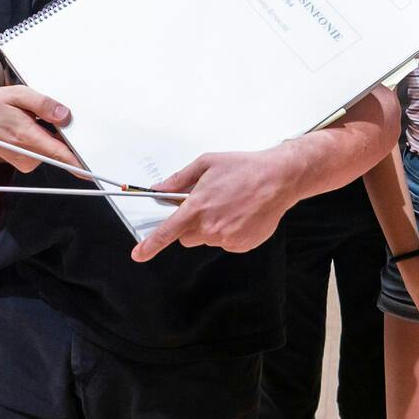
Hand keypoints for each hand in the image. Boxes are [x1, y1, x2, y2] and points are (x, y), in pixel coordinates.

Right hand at [0, 86, 75, 173]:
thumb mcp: (19, 94)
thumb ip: (43, 104)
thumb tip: (65, 115)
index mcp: (24, 137)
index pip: (58, 153)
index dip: (76, 162)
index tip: (91, 171)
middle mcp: (25, 154)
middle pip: (59, 150)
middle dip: (64, 135)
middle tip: (45, 117)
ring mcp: (25, 162)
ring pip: (52, 151)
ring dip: (51, 137)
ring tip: (33, 121)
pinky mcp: (26, 163)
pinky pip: (45, 153)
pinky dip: (44, 142)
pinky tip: (32, 130)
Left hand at [131, 147, 301, 261]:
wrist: (279, 178)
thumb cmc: (244, 168)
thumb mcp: (206, 164)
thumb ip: (179, 179)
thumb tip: (160, 189)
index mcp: (197, 207)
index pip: (167, 232)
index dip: (150, 245)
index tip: (139, 254)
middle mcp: (210, 227)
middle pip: (187, 236)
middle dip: (191, 224)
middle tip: (207, 205)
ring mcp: (227, 238)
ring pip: (207, 239)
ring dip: (212, 227)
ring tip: (230, 206)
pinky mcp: (242, 244)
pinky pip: (226, 242)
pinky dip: (229, 231)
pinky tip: (241, 214)